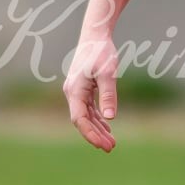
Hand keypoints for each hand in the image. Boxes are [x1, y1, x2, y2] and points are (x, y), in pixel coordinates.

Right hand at [64, 36, 119, 151]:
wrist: (95, 35)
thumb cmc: (101, 52)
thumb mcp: (108, 73)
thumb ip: (108, 95)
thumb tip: (110, 118)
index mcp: (74, 91)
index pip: (79, 119)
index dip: (90, 134)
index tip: (102, 145)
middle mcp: (72, 93)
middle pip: (82, 120)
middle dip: (95, 136)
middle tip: (111, 148)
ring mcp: (77, 91)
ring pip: (86, 116)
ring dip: (97, 129)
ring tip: (111, 143)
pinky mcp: (83, 88)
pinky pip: (89, 109)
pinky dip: (98, 119)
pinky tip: (107, 128)